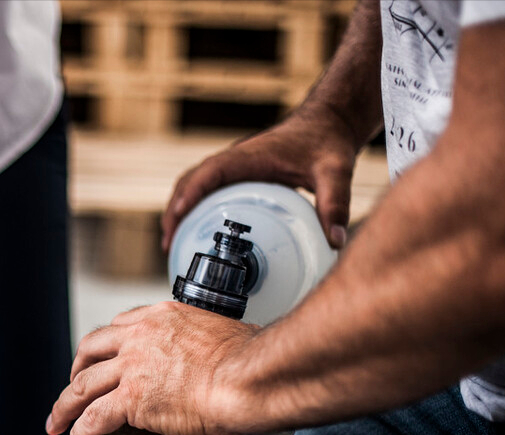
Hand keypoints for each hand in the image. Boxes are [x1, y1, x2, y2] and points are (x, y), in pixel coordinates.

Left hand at [45, 302, 257, 434]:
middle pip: (89, 351)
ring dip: (64, 407)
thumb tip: (227, 356)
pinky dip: (80, 434)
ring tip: (56, 425)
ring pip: (81, 387)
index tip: (102, 363)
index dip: (106, 348)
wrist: (250, 377)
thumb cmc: (251, 362)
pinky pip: (92, 419)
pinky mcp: (130, 400)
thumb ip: (211, 345)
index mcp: (162, 317)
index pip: (119, 327)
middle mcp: (139, 336)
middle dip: (75, 372)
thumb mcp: (225, 337)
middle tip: (71, 391)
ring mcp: (131, 367)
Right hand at [162, 107, 359, 251]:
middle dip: (174, 211)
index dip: (190, 193)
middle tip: (169, 244)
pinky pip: (207, 191)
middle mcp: (234, 161)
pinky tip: (199, 233)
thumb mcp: (335, 171)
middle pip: (189, 182)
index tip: (178, 216)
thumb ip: (335, 203)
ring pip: (193, 186)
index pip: (208, 173)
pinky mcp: (239, 176)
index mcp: (248, 157)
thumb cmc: (327, 140)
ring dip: (179, 211)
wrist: (329, 121)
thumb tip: (335, 242)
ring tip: (174, 244)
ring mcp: (234, 169)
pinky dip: (194, 209)